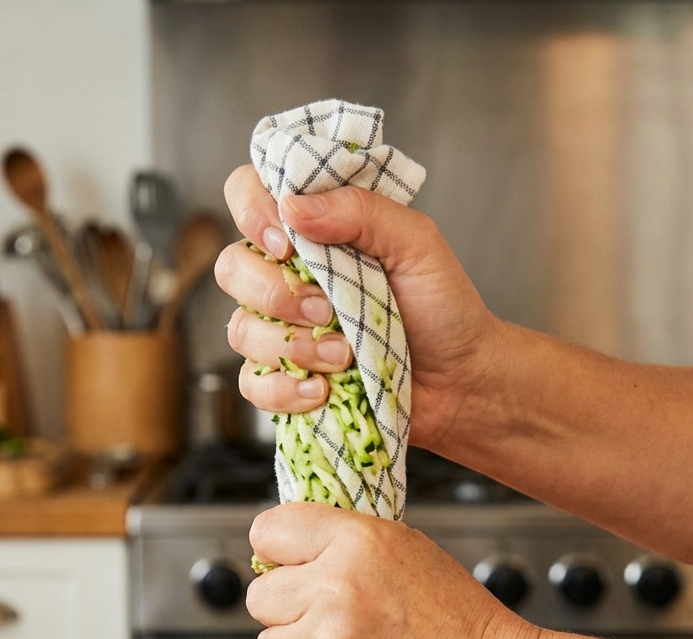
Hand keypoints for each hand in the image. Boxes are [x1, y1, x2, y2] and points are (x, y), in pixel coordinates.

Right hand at [216, 165, 494, 451]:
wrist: (461, 380)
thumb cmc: (443, 308)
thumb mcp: (416, 243)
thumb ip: (361, 211)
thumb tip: (293, 205)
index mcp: (313, 231)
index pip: (246, 194)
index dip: (251, 212)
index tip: (287, 241)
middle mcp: (287, 277)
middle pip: (232, 268)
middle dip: (276, 294)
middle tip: (327, 309)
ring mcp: (283, 331)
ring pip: (240, 331)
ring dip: (293, 346)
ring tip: (345, 356)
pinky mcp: (286, 381)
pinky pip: (253, 385)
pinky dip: (284, 390)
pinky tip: (323, 390)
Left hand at [246, 502, 540, 638]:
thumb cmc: (457, 621)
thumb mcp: (408, 551)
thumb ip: (344, 543)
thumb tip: (284, 551)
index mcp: (356, 542)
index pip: (267, 532)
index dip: (279, 554)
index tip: (295, 569)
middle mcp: (336, 589)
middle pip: (260, 597)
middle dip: (289, 611)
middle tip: (332, 623)